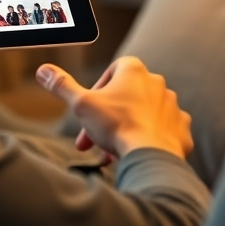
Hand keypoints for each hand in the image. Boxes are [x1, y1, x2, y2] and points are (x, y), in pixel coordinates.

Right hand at [36, 57, 192, 159]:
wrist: (151, 155)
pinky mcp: (182, 127)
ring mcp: (173, 105)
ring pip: (144, 114)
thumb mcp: (80, 103)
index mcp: (134, 70)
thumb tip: (43, 70)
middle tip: (93, 140)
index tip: (88, 112)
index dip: (96, 92)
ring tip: (113, 149)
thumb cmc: (116, 126)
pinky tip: (139, 150)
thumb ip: (62, 85)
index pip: (111, 72)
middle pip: (126, 97)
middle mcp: (157, 82)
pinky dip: (151, 139)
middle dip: (107, 117)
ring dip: (128, 128)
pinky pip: (165, 129)